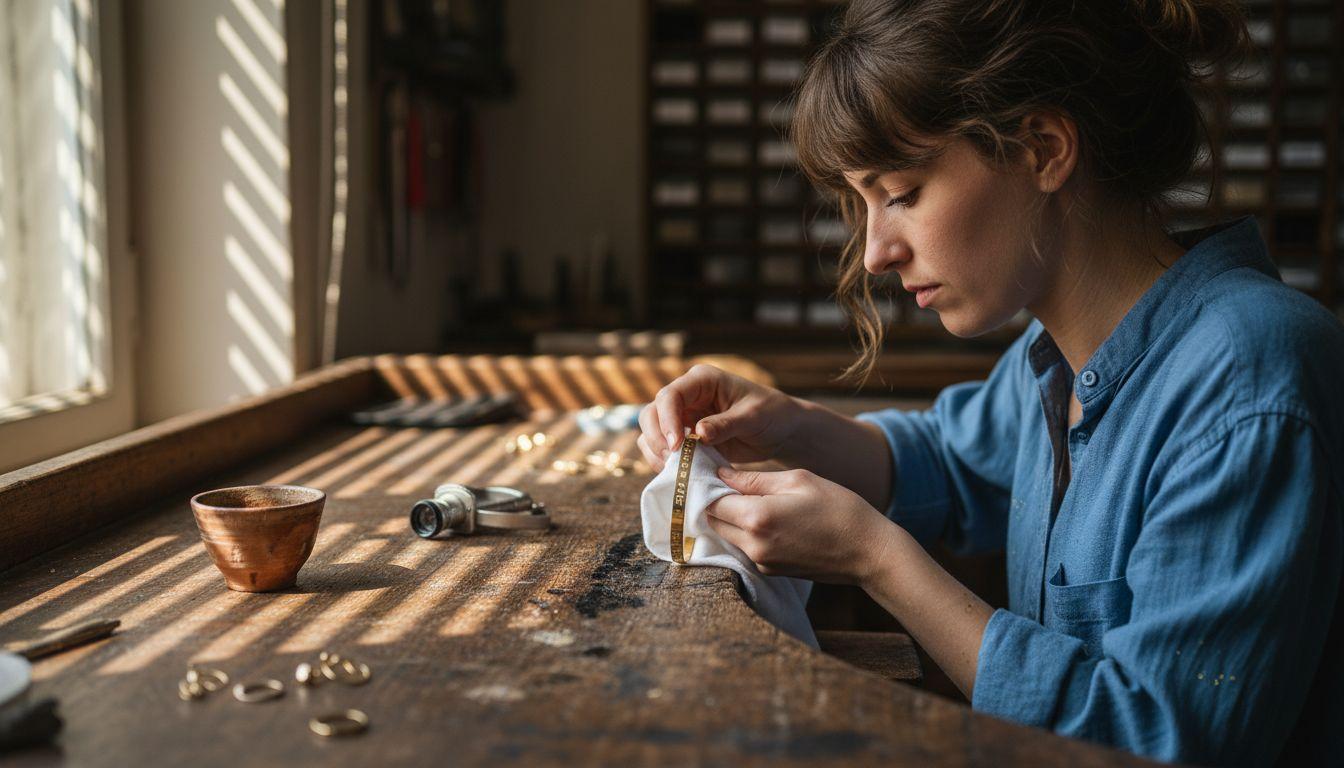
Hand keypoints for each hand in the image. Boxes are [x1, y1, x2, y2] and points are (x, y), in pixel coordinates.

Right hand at [637, 364, 803, 472]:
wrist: (781, 431)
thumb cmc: (772, 414)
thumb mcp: (753, 417)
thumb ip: (726, 424)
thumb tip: (699, 432)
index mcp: (702, 381)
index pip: (670, 396)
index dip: (667, 420)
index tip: (676, 445)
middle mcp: (688, 396)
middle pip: (652, 413)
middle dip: (656, 437)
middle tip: (671, 461)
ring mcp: (684, 417)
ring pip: (652, 432)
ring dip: (656, 451)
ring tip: (674, 470)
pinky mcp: (686, 438)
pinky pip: (664, 449)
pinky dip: (664, 461)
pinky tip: (678, 473)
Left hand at [704, 465, 892, 584]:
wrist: (868, 552)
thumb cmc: (839, 509)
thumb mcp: (798, 480)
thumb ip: (754, 479)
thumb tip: (722, 474)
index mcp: (756, 517)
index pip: (710, 502)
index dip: (710, 485)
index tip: (716, 472)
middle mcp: (753, 545)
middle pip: (713, 521)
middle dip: (717, 502)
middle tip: (734, 484)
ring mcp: (760, 562)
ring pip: (727, 536)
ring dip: (731, 518)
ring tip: (754, 499)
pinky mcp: (770, 571)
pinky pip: (745, 548)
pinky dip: (746, 532)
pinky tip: (769, 519)